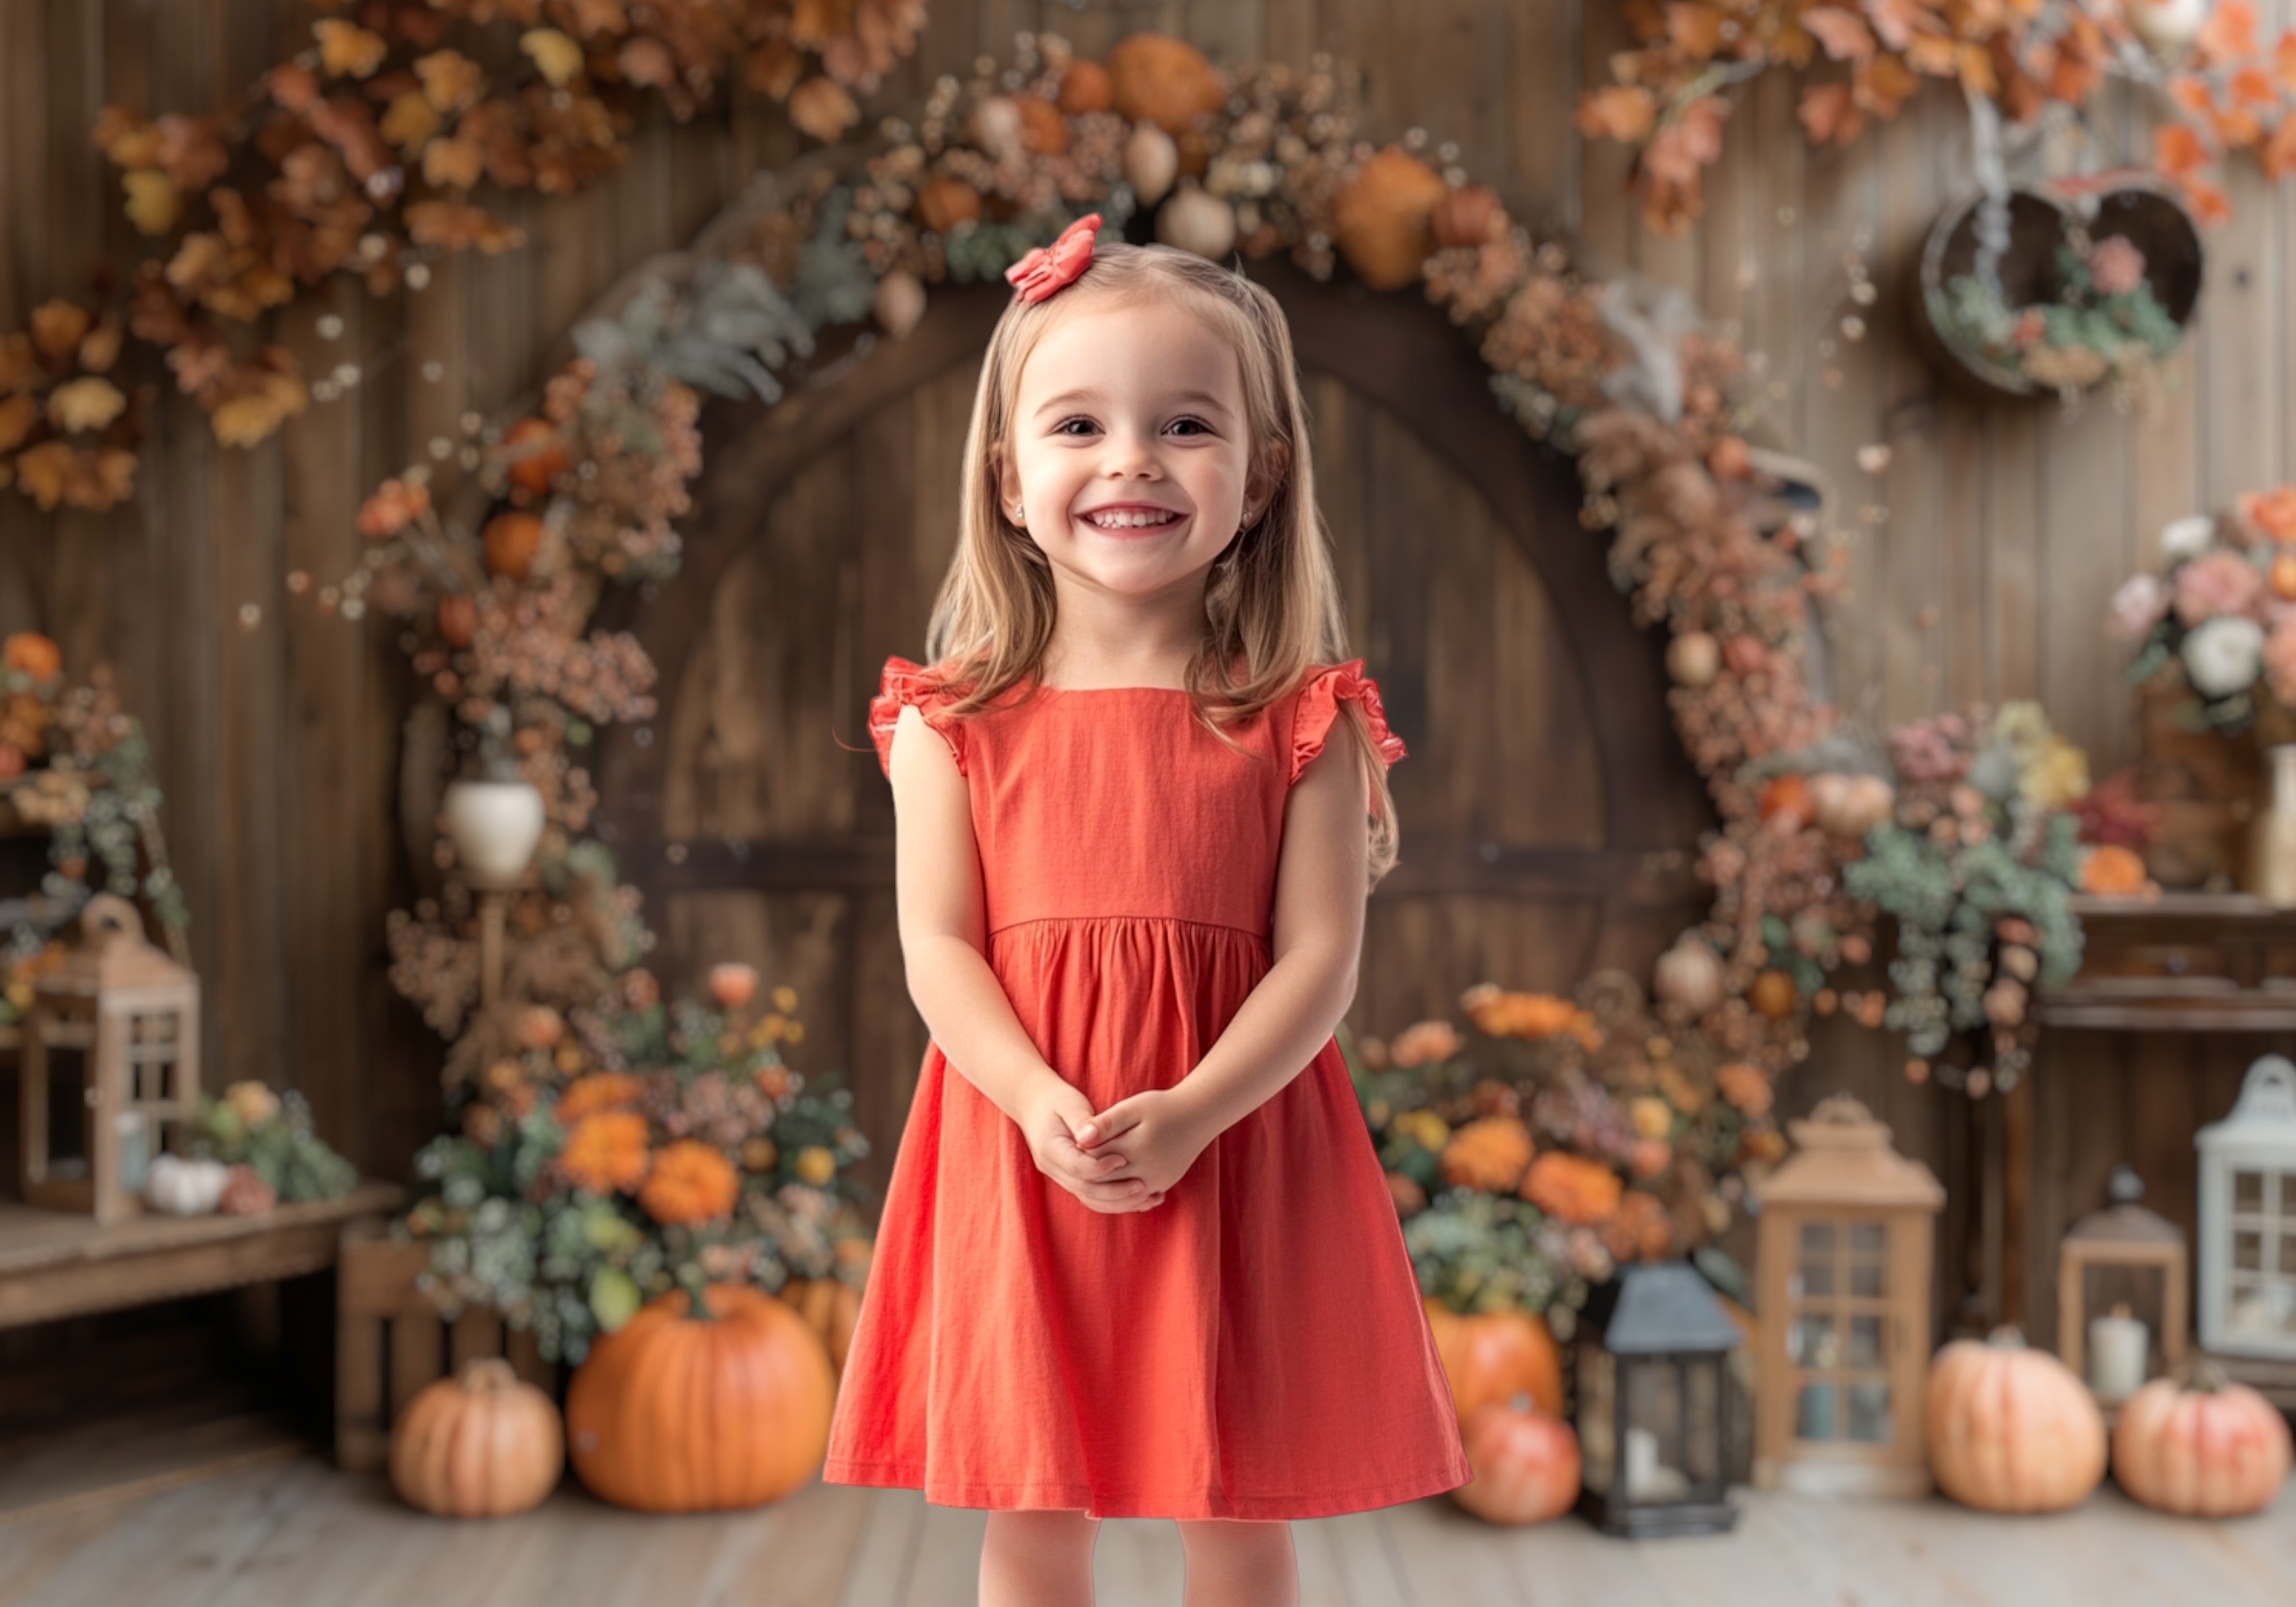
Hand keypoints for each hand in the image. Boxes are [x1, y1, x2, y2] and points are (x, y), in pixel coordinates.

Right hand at [1014, 1073, 1167, 1212]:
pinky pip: (1092, 1197)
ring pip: (1089, 1199)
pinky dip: (1113, 1201)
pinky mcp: (1070, 1179)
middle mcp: (1052, 1168)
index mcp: (1050, 1149)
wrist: (1035, 1105)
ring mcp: (1060, 1177)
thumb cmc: (1057, 1100)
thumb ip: (1081, 1120)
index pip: (1077, 1167)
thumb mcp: (1068, 1103)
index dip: (1101, 1167)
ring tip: (1146, 1198)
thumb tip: (1090, 1136)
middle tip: (1143, 1187)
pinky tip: (1137, 1199)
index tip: (1124, 1159)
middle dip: (1115, 1191)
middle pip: (1085, 1189)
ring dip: (1118, 1202)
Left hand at [1075, 1087, 1213, 1198]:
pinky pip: (1136, 1196)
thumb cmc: (1162, 1107)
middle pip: (1104, 1181)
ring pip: (1119, 1193)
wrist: (1199, 1115)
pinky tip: (1109, 1182)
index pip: (1095, 1160)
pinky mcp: (1163, 1185)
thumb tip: (1080, 1140)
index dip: (1079, 1154)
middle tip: (1075, 1161)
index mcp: (1135, 1149)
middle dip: (1087, 1173)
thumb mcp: (1132, 1108)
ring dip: (1102, 1186)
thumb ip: (1105, 1124)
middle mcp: (1147, 1171)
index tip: (1070, 1144)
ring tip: (1090, 1171)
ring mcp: (1156, 1182)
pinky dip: (1120, 1192)